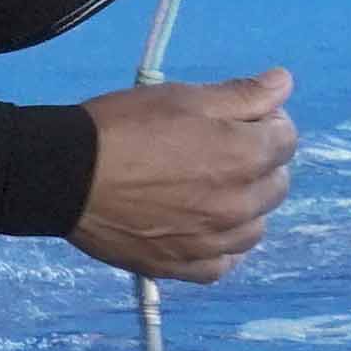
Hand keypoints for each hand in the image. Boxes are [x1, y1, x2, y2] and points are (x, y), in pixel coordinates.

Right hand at [74, 65, 294, 279]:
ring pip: (253, 227)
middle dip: (259, 162)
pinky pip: (222, 264)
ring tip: (208, 189)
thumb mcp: (184, 97)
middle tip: (218, 149)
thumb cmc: (125, 127)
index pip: (286, 140)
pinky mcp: (182, 267)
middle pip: (275, 184)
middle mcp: (239, 206)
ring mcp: (212, 243)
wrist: (64, 176)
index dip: (266, 122)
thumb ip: (243, 94)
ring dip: (243, 207)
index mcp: (244, 157)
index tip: (239, 119)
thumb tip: (285, 83)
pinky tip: (199, 228)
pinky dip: (219, 247)